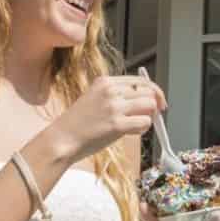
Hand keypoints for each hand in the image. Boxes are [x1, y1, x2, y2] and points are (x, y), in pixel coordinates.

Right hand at [47, 75, 163, 163]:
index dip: (154, 91)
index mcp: (105, 81)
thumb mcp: (94, 98)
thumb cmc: (77, 123)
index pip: (140, 80)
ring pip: (150, 105)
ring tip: (136, 125)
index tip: (158, 101)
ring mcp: (114, 107)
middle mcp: (110, 91)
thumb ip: (117, 95)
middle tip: (151, 116)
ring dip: (149, 117)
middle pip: (148, 92)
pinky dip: (143, 128)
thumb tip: (145, 99)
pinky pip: (144, 122)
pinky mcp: (116, 124)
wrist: (61, 140)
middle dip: (154, 105)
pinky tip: (132, 132)